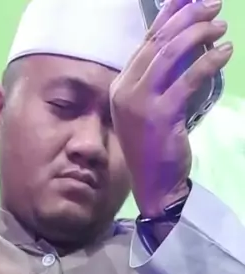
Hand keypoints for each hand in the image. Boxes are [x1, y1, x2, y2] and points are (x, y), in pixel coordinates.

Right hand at [110, 0, 232, 216]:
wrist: (154, 184)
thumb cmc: (155, 145)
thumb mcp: (151, 106)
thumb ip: (159, 77)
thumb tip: (184, 38)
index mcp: (120, 86)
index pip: (147, 41)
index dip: (171, 14)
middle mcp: (125, 91)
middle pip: (159, 42)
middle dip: (189, 17)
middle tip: (214, 7)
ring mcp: (140, 104)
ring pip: (171, 55)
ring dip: (199, 34)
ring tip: (221, 28)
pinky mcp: (159, 116)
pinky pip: (188, 79)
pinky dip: (209, 62)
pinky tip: (224, 54)